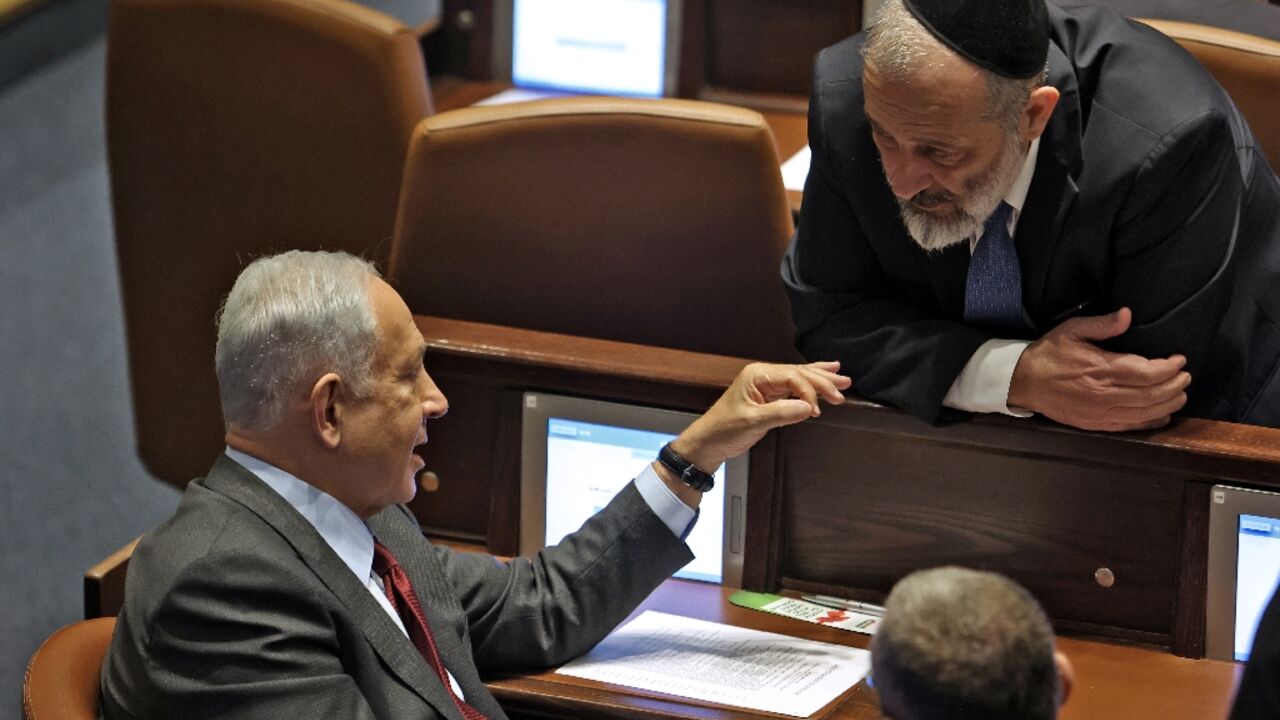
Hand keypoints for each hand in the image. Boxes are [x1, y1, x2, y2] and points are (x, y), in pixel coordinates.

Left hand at [672, 362, 849, 473]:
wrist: (708, 442)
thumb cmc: (723, 430)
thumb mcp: (753, 422)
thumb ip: (781, 413)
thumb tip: (808, 408)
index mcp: (757, 375)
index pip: (792, 377)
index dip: (808, 392)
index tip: (816, 411)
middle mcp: (763, 375)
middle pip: (799, 373)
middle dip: (822, 381)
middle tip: (842, 391)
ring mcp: (766, 384)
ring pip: (800, 377)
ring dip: (822, 379)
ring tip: (843, 379)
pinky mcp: (769, 395)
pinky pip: (795, 386)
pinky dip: (811, 385)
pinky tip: (825, 374)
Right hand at [1007, 307, 1190, 431]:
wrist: (1024, 382)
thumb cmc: (1050, 353)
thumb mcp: (1072, 330)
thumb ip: (1102, 324)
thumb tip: (1127, 314)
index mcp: (1101, 368)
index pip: (1147, 372)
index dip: (1169, 367)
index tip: (1180, 359)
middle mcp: (1104, 394)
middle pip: (1152, 394)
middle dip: (1175, 385)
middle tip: (1186, 377)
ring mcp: (1101, 412)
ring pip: (1145, 412)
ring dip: (1168, 404)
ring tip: (1181, 394)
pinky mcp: (1096, 424)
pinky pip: (1131, 426)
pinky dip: (1151, 422)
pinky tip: (1163, 415)